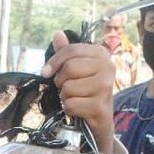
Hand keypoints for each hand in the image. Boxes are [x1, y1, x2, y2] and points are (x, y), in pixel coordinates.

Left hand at [42, 31, 114, 153]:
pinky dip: (69, 109)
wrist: (100, 120)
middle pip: (69, 68)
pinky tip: (78, 110)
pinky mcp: (100, 107)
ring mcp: (106, 88)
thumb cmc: (86, 91)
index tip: (45, 72)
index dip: (54, 61)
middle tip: (67, 88)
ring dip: (65, 97)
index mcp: (101, 54)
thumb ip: (67, 53)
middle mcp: (108, 67)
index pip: (71, 50)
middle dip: (61, 81)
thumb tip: (57, 33)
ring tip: (76, 99)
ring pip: (68, 88)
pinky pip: (71, 104)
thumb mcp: (77, 70)